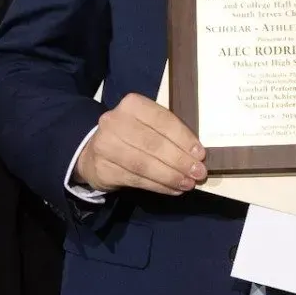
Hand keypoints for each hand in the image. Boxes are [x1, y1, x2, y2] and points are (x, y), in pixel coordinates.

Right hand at [74, 94, 205, 194]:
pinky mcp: (102, 168)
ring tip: (188, 184)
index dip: (183, 138)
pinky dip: (158, 186)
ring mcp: (105, 145)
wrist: (95, 152)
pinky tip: (173, 189)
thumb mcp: (148, 125)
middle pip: (153, 144)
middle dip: (180, 161)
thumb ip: (169, 135)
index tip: (200, 154)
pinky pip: (136, 179)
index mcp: (131, 105)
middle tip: (198, 173)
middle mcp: (115, 121)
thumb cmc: (131, 136)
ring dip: (170, 176)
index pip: (162, 120)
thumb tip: (197, 155)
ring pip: (144, 164)